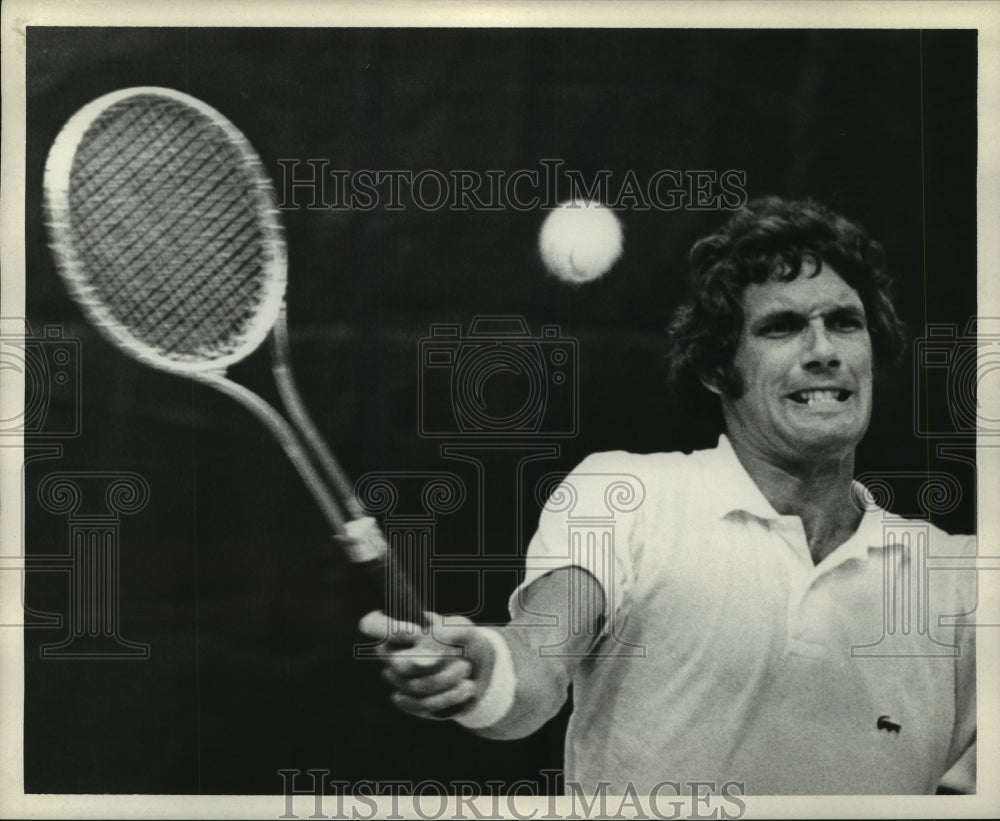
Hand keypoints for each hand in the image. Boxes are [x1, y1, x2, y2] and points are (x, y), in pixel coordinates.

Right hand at [358, 610, 495, 719]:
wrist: (478, 668)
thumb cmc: (463, 641)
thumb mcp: (461, 629)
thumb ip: (442, 634)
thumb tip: (421, 660)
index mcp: (398, 627)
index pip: (371, 624)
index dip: (386, 629)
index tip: (416, 631)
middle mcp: (391, 654)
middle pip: (398, 664)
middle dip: (435, 662)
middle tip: (458, 655)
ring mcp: (399, 680)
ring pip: (414, 686)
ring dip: (448, 678)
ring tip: (466, 668)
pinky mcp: (411, 703)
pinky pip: (421, 705)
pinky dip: (449, 697)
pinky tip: (465, 687)